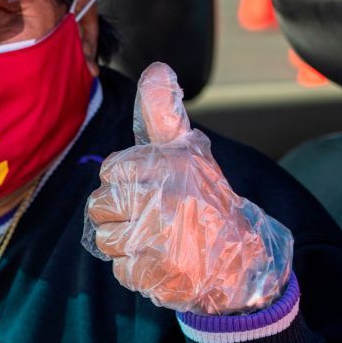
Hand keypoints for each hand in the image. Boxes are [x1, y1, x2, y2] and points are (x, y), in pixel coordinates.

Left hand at [83, 62, 291, 314]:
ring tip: (157, 240)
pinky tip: (162, 263)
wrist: (243, 261)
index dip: (127, 181)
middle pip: (98, 206)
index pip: (110, 170)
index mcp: (169, 165)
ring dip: (126, 244)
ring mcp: (159, 239)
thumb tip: (156, 68)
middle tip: (152, 217)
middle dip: (119, 214)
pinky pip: (120, 270)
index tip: (154, 189)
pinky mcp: (156, 274)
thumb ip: (164, 114)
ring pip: (105, 239)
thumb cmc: (206, 200)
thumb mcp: (189, 151)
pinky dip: (137, 271)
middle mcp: (164, 199)